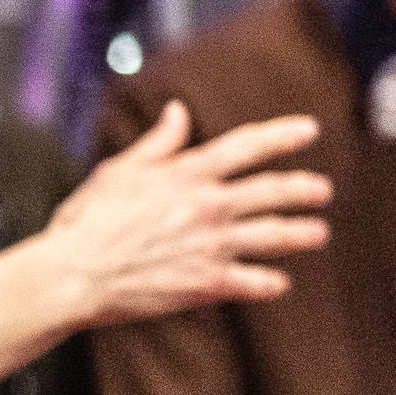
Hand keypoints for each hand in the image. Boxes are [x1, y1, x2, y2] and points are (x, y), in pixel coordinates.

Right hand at [0, 105, 329, 389]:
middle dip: (306, 189)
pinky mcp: (208, 283)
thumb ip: (158, 143)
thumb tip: (178, 111)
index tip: (310, 129)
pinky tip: (279, 282)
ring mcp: (212, 245)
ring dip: (302, 234)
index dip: (282, 135)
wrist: (73, 274)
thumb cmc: (88, 221)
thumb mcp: (118, 171)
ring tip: (318, 233)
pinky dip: (271, 283)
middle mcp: (207, 205)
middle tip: (322, 190)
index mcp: (186, 174)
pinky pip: (255, 282)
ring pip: (275, 235)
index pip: (247, 146)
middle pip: (274, 191)